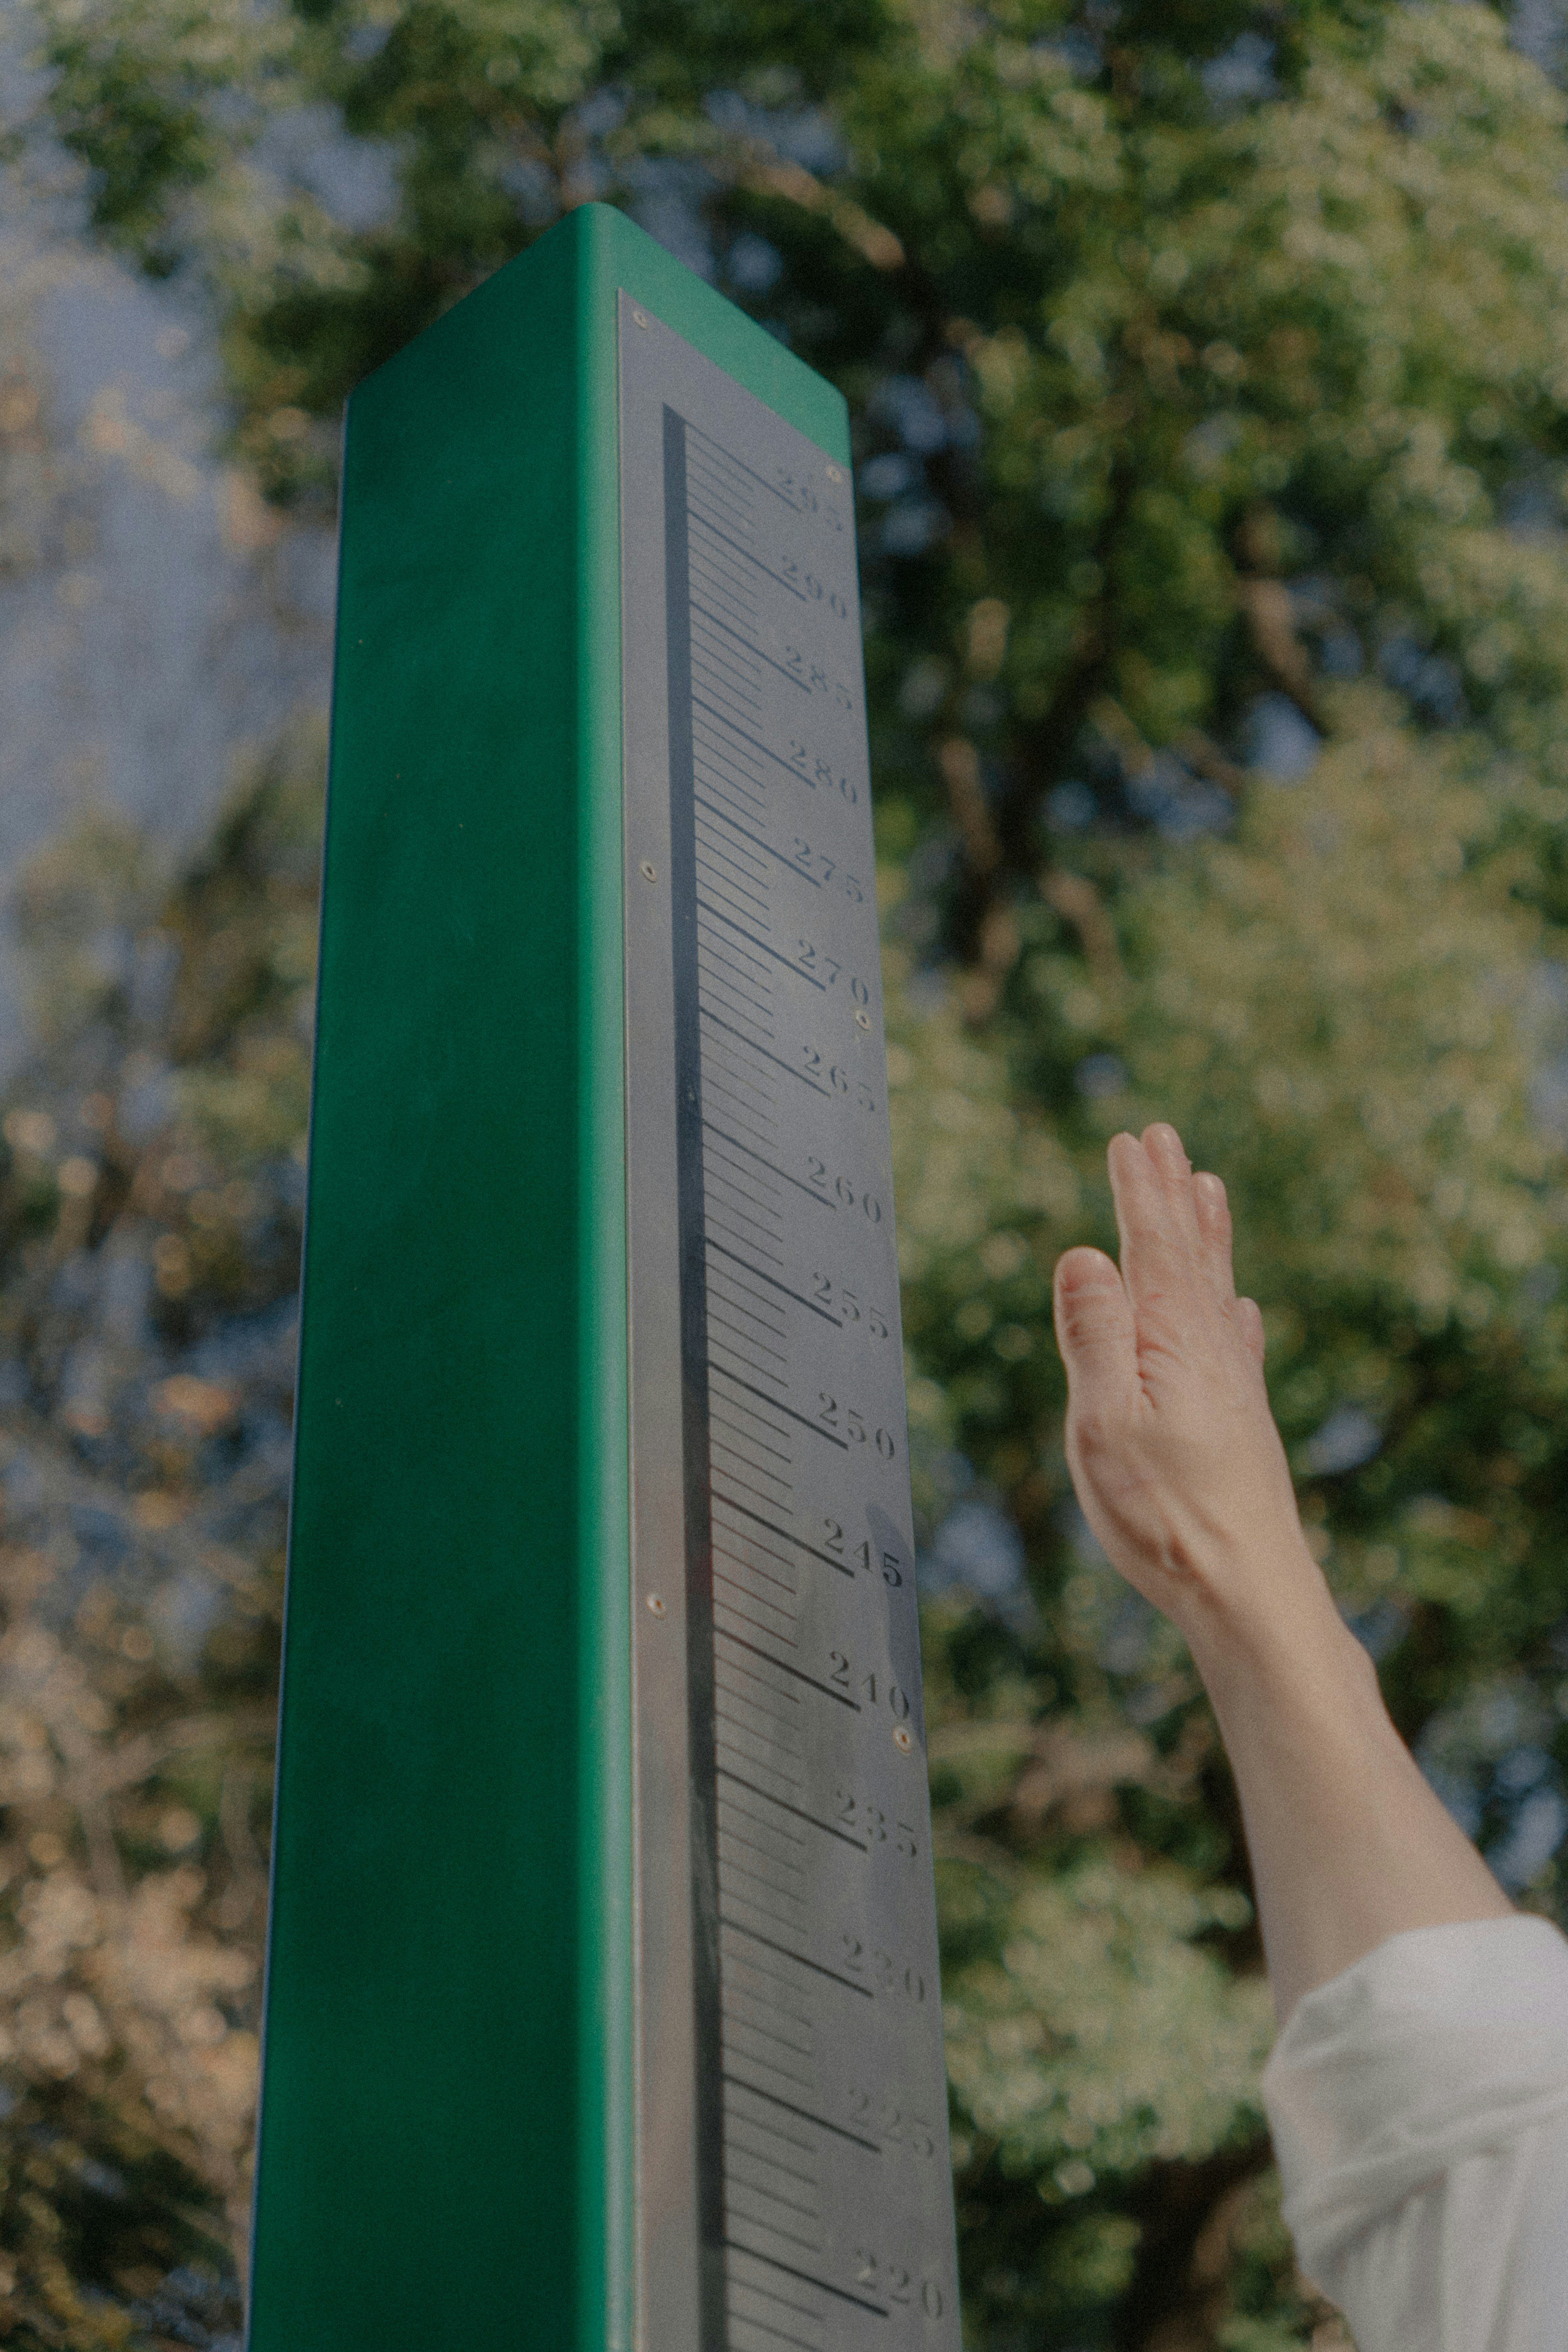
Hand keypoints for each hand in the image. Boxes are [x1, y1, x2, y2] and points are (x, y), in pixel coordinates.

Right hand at [1052, 1122, 1316, 1649]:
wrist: (1249, 1588)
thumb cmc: (1167, 1515)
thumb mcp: (1104, 1424)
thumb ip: (1094, 1336)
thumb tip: (1085, 1253)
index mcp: (1168, 1344)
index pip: (1150, 1248)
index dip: (1139, 1192)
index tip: (1131, 1140)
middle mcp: (1208, 1353)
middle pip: (1187, 1256)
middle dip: (1173, 1196)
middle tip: (1165, 1139)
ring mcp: (1232, 1387)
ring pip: (1214, 1290)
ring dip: (1206, 1238)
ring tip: (1208, 1191)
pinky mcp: (1243, 1424)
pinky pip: (1237, 1343)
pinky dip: (1231, 1311)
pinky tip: (1239, 1310)